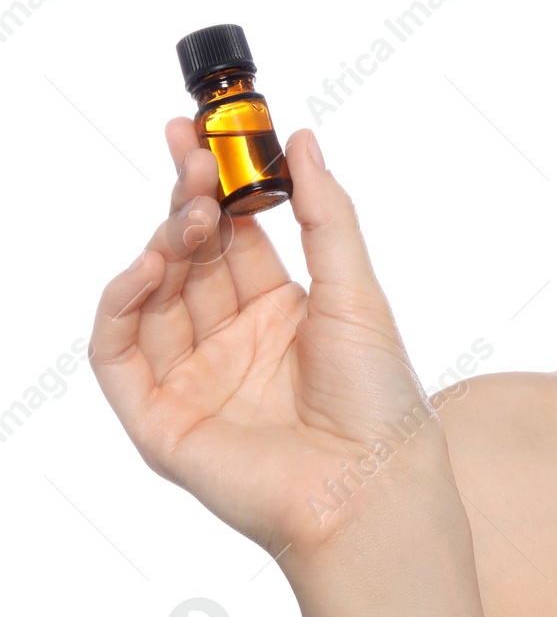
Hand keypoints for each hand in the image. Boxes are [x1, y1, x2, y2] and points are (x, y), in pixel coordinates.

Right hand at [90, 119, 452, 562]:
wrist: (372, 483)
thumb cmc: (378, 395)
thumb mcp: (355, 287)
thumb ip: (324, 213)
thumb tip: (303, 138)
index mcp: (281, 309)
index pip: (232, 235)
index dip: (214, 185)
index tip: (200, 133)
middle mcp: (233, 340)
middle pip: (190, 259)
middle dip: (186, 203)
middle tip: (189, 157)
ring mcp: (193, 378)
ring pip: (153, 297)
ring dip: (164, 246)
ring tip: (189, 213)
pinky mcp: (160, 419)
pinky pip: (119, 355)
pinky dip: (122, 306)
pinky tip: (147, 267)